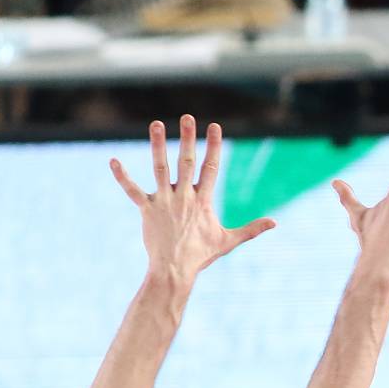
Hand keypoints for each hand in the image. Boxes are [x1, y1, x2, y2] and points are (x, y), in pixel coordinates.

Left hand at [110, 116, 273, 277]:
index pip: (211, 168)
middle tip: (188, 116)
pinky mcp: (147, 209)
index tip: (214, 126)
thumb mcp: (229, 241)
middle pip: (186, 162)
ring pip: (160, 168)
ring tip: (157, 124)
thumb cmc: (201, 256)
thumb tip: (275, 222)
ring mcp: (164, 201)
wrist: (175, 270)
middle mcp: (184, 197)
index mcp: (203, 201)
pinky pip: (132, 190)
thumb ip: (252, 229)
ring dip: (158, 145)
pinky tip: (113, 161)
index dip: (213, 146)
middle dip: (188, 138)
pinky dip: (122, 176)